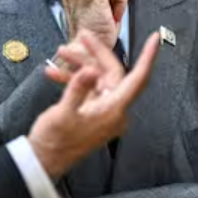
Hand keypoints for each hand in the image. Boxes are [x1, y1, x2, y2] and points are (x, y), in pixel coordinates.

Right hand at [27, 31, 160, 179]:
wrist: (43, 161)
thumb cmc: (54, 142)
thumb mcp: (63, 113)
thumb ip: (78, 88)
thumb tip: (91, 70)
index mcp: (114, 110)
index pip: (138, 79)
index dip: (148, 57)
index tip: (155, 39)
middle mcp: (113, 111)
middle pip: (112, 72)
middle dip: (96, 53)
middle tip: (83, 37)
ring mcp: (103, 111)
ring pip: (98, 78)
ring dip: (80, 65)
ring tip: (62, 54)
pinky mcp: (92, 112)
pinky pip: (89, 88)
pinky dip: (74, 79)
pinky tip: (56, 73)